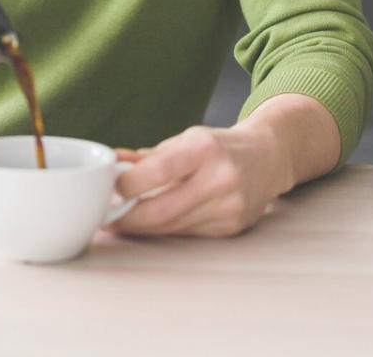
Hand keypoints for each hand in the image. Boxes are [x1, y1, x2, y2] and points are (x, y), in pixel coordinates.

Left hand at [108, 123, 294, 237]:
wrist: (267, 158)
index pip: (160, 170)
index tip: (110, 188)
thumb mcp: (186, 140)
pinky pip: (187, 233)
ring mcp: (229, 207)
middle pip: (163, 209)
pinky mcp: (231, 227)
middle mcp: (221, 178)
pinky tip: (150, 224)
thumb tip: (112, 163)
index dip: (130, 184)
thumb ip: (148, 156)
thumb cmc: (218, 146)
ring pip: (172, 226)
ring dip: (142, 227)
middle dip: (128, 218)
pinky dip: (164, 229)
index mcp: (205, 148)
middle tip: (105, 218)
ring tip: (120, 222)